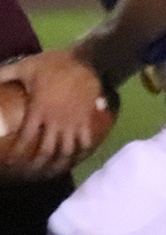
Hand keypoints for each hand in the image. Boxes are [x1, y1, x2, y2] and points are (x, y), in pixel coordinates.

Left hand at [4, 49, 109, 176]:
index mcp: (39, 110)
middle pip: (47, 151)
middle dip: (37, 165)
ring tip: (52, 172)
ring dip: (59, 164)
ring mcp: (73, 122)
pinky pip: (86, 142)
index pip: (25, 139)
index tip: (11, 163)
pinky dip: (81, 153)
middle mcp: (56, 121)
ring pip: (67, 151)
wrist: (85, 61)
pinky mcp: (87, 120)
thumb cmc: (53, 64)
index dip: (17, 154)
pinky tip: (75, 159)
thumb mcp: (25, 67)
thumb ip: (4, 74)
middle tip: (30, 173)